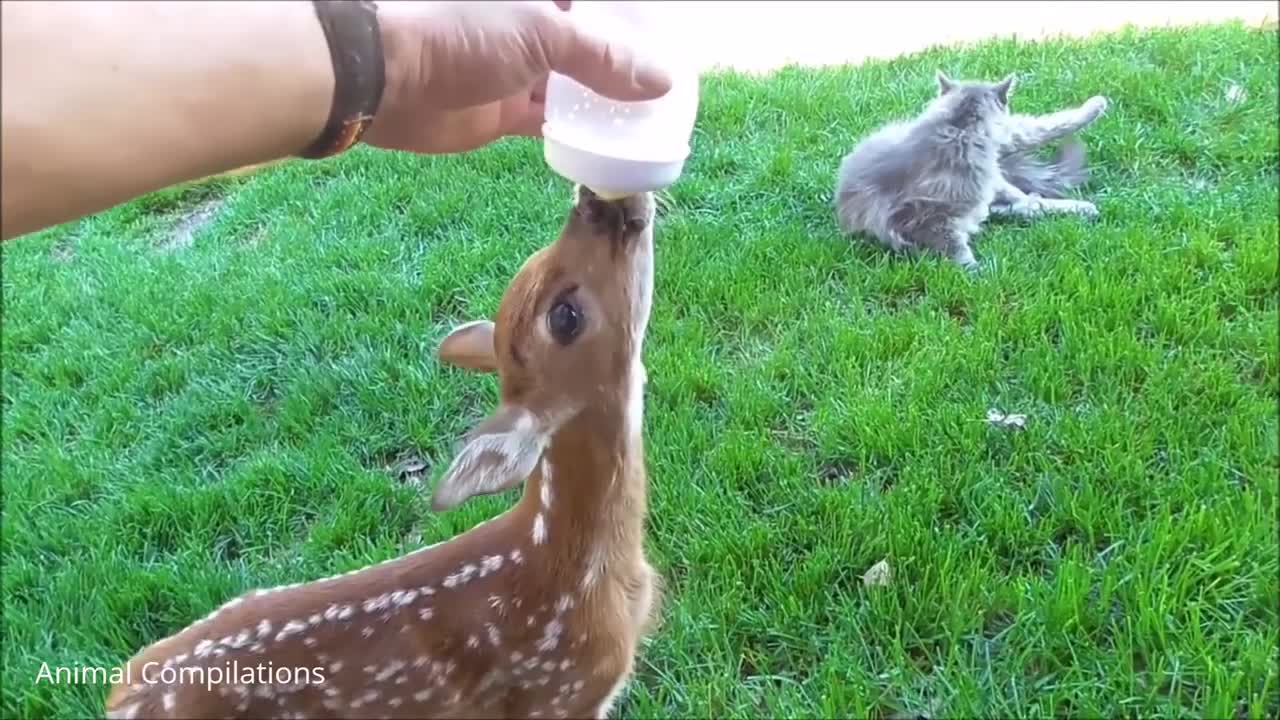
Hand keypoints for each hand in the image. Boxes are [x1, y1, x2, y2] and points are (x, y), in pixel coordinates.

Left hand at [363, 1, 672, 154]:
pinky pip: (550, 121)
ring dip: (606, 102)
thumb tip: (662, 81)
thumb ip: (605, 58)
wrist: (384, 78)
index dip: (630, 21)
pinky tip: (612, 145)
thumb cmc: (461, 31)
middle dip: (624, 63)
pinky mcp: (502, 110)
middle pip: (588, 42)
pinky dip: (578, 133)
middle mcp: (528, 22)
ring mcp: (515, 67)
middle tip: (669, 87)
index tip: (667, 41)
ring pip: (573, 85)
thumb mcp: (545, 35)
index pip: (596, 5)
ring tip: (652, 119)